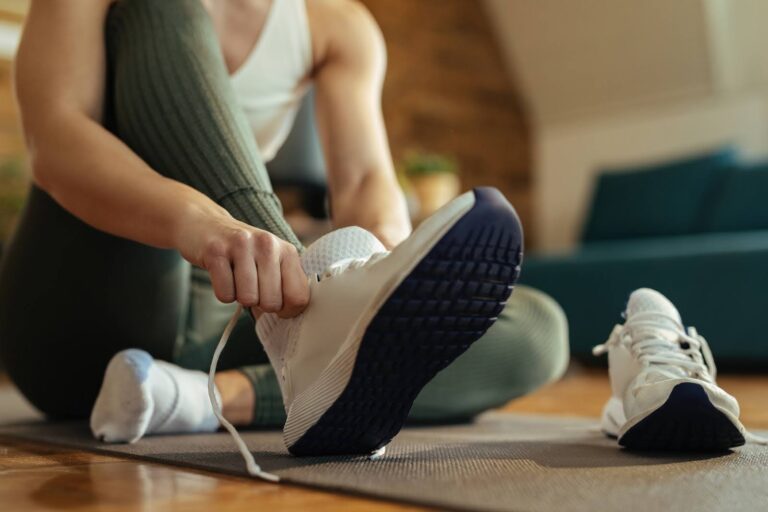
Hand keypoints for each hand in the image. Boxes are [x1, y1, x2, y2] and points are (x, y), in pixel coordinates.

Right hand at [176, 206, 308, 317]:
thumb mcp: (272, 261)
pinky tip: (223, 275)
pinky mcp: (216, 251)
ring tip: (237, 279)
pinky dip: (223, 293)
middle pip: (272, 302)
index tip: (277, 305)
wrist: (206, 225)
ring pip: (248, 299)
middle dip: (260, 304)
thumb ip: (286, 285)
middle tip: (252, 286)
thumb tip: (292, 316)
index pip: (298, 297)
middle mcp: (267, 244)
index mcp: (287, 250)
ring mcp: (242, 245)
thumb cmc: (244, 252)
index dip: (287, 311)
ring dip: (240, 297)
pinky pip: (225, 294)